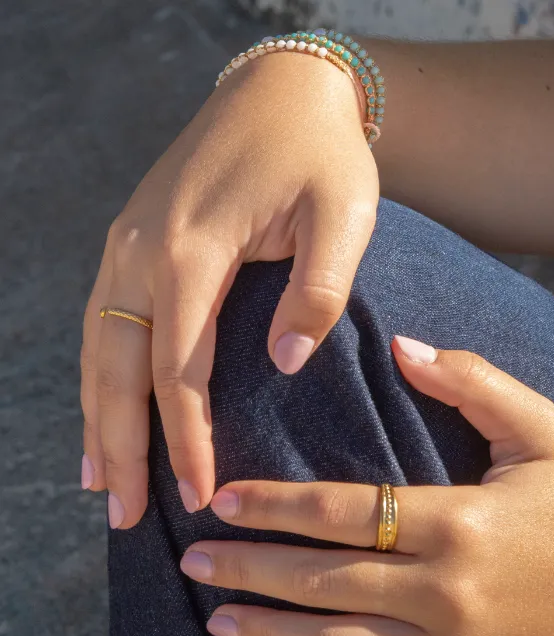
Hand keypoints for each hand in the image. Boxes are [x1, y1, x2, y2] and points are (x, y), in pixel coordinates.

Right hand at [80, 55, 378, 527]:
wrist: (285, 91)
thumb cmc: (322, 155)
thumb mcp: (344, 217)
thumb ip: (316, 291)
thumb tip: (284, 364)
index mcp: (192, 252)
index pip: (178, 370)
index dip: (185, 438)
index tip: (197, 493)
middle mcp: (143, 251)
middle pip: (117, 370)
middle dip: (120, 446)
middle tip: (124, 516)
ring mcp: (130, 243)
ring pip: (98, 350)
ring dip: (98, 419)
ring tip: (101, 484)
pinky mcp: (136, 241)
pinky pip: (105, 323)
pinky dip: (100, 377)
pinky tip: (103, 413)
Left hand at [180, 336, 553, 635]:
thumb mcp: (542, 429)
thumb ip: (472, 380)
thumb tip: (401, 345)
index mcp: (459, 521)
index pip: (341, 512)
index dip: (274, 506)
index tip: (222, 502)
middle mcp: (447, 591)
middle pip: (324, 582)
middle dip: (250, 572)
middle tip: (193, 565)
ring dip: (270, 634)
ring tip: (218, 623)